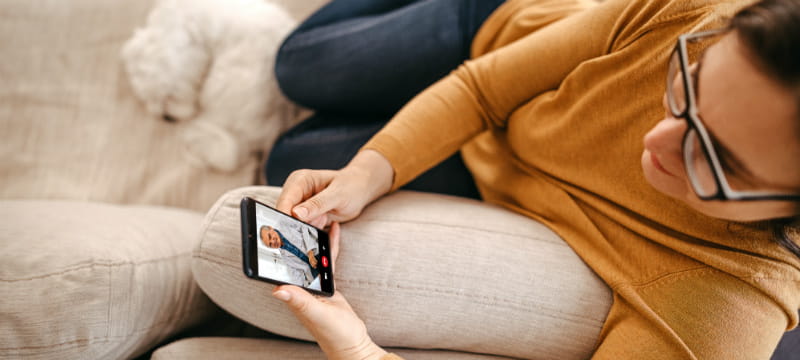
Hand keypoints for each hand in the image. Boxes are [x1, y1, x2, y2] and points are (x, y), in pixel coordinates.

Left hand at [273, 222, 386, 359]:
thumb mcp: (316, 315)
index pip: (279, 268)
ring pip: (311, 255)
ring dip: (312, 237)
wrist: (353, 342)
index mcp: (293, 294)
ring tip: (314, 217)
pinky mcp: (327, 282)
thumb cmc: (334, 334)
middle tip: (293, 214)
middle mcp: (299, 287)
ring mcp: (313, 284)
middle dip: (293, 237)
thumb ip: (299, 302)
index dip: (274, 249)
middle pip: (294, 257)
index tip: (271, 229)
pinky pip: (327, 259)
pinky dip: (330, 245)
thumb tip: (277, 290)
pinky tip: (333, 232)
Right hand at [275, 150, 393, 227]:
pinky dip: (314, 230)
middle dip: (297, 225)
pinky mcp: (306, 215)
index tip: (288, 232)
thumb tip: (296, 214)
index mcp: (300, 180)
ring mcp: (300, 205)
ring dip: (307, 228)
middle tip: (315, 226)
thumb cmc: (352, 186)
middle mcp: (296, 192)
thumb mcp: (337, 195)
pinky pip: (304, 228)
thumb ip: (317, 204)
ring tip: (325, 219)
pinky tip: (327, 221)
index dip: (284, 217)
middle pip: (285, 214)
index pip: (285, 201)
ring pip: (294, 224)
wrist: (361, 189)